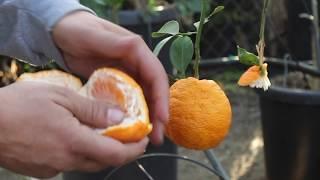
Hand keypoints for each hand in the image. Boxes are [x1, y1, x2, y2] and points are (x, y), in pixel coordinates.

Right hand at [0, 82, 147, 177]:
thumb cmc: (19, 105)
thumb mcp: (61, 97)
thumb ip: (92, 109)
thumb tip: (120, 116)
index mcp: (73, 141)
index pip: (116, 154)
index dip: (135, 149)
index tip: (144, 139)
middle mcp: (66, 160)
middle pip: (105, 161)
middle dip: (122, 150)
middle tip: (130, 135)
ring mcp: (53, 168)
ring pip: (88, 163)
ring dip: (102, 152)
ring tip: (106, 133)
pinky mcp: (42, 170)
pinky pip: (71, 164)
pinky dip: (82, 153)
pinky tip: (78, 137)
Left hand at [52, 11, 168, 144]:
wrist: (62, 33)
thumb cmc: (77, 30)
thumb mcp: (94, 34)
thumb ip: (114, 43)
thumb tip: (135, 49)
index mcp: (136, 50)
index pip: (156, 75)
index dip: (162, 97)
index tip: (161, 118)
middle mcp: (136, 62)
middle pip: (154, 90)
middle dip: (158, 113)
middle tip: (156, 136)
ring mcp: (128, 72)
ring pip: (145, 96)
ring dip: (148, 116)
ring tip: (147, 138)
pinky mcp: (118, 82)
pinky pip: (130, 99)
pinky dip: (133, 113)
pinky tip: (131, 127)